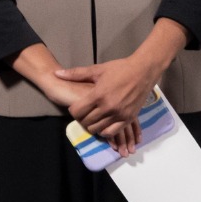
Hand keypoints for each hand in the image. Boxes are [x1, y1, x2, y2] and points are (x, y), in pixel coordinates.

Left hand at [9, 43, 134, 148]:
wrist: (143, 71)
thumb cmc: (120, 69)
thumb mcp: (97, 70)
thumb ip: (76, 74)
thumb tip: (56, 73)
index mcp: (98, 95)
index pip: (77, 112)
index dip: (73, 110)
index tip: (76, 107)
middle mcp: (108, 107)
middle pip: (86, 122)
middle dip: (82, 118)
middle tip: (84, 113)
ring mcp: (119, 114)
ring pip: (97, 129)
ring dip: (92, 125)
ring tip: (93, 118)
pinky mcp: (128, 118)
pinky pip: (112, 132)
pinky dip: (105, 130)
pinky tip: (104, 124)